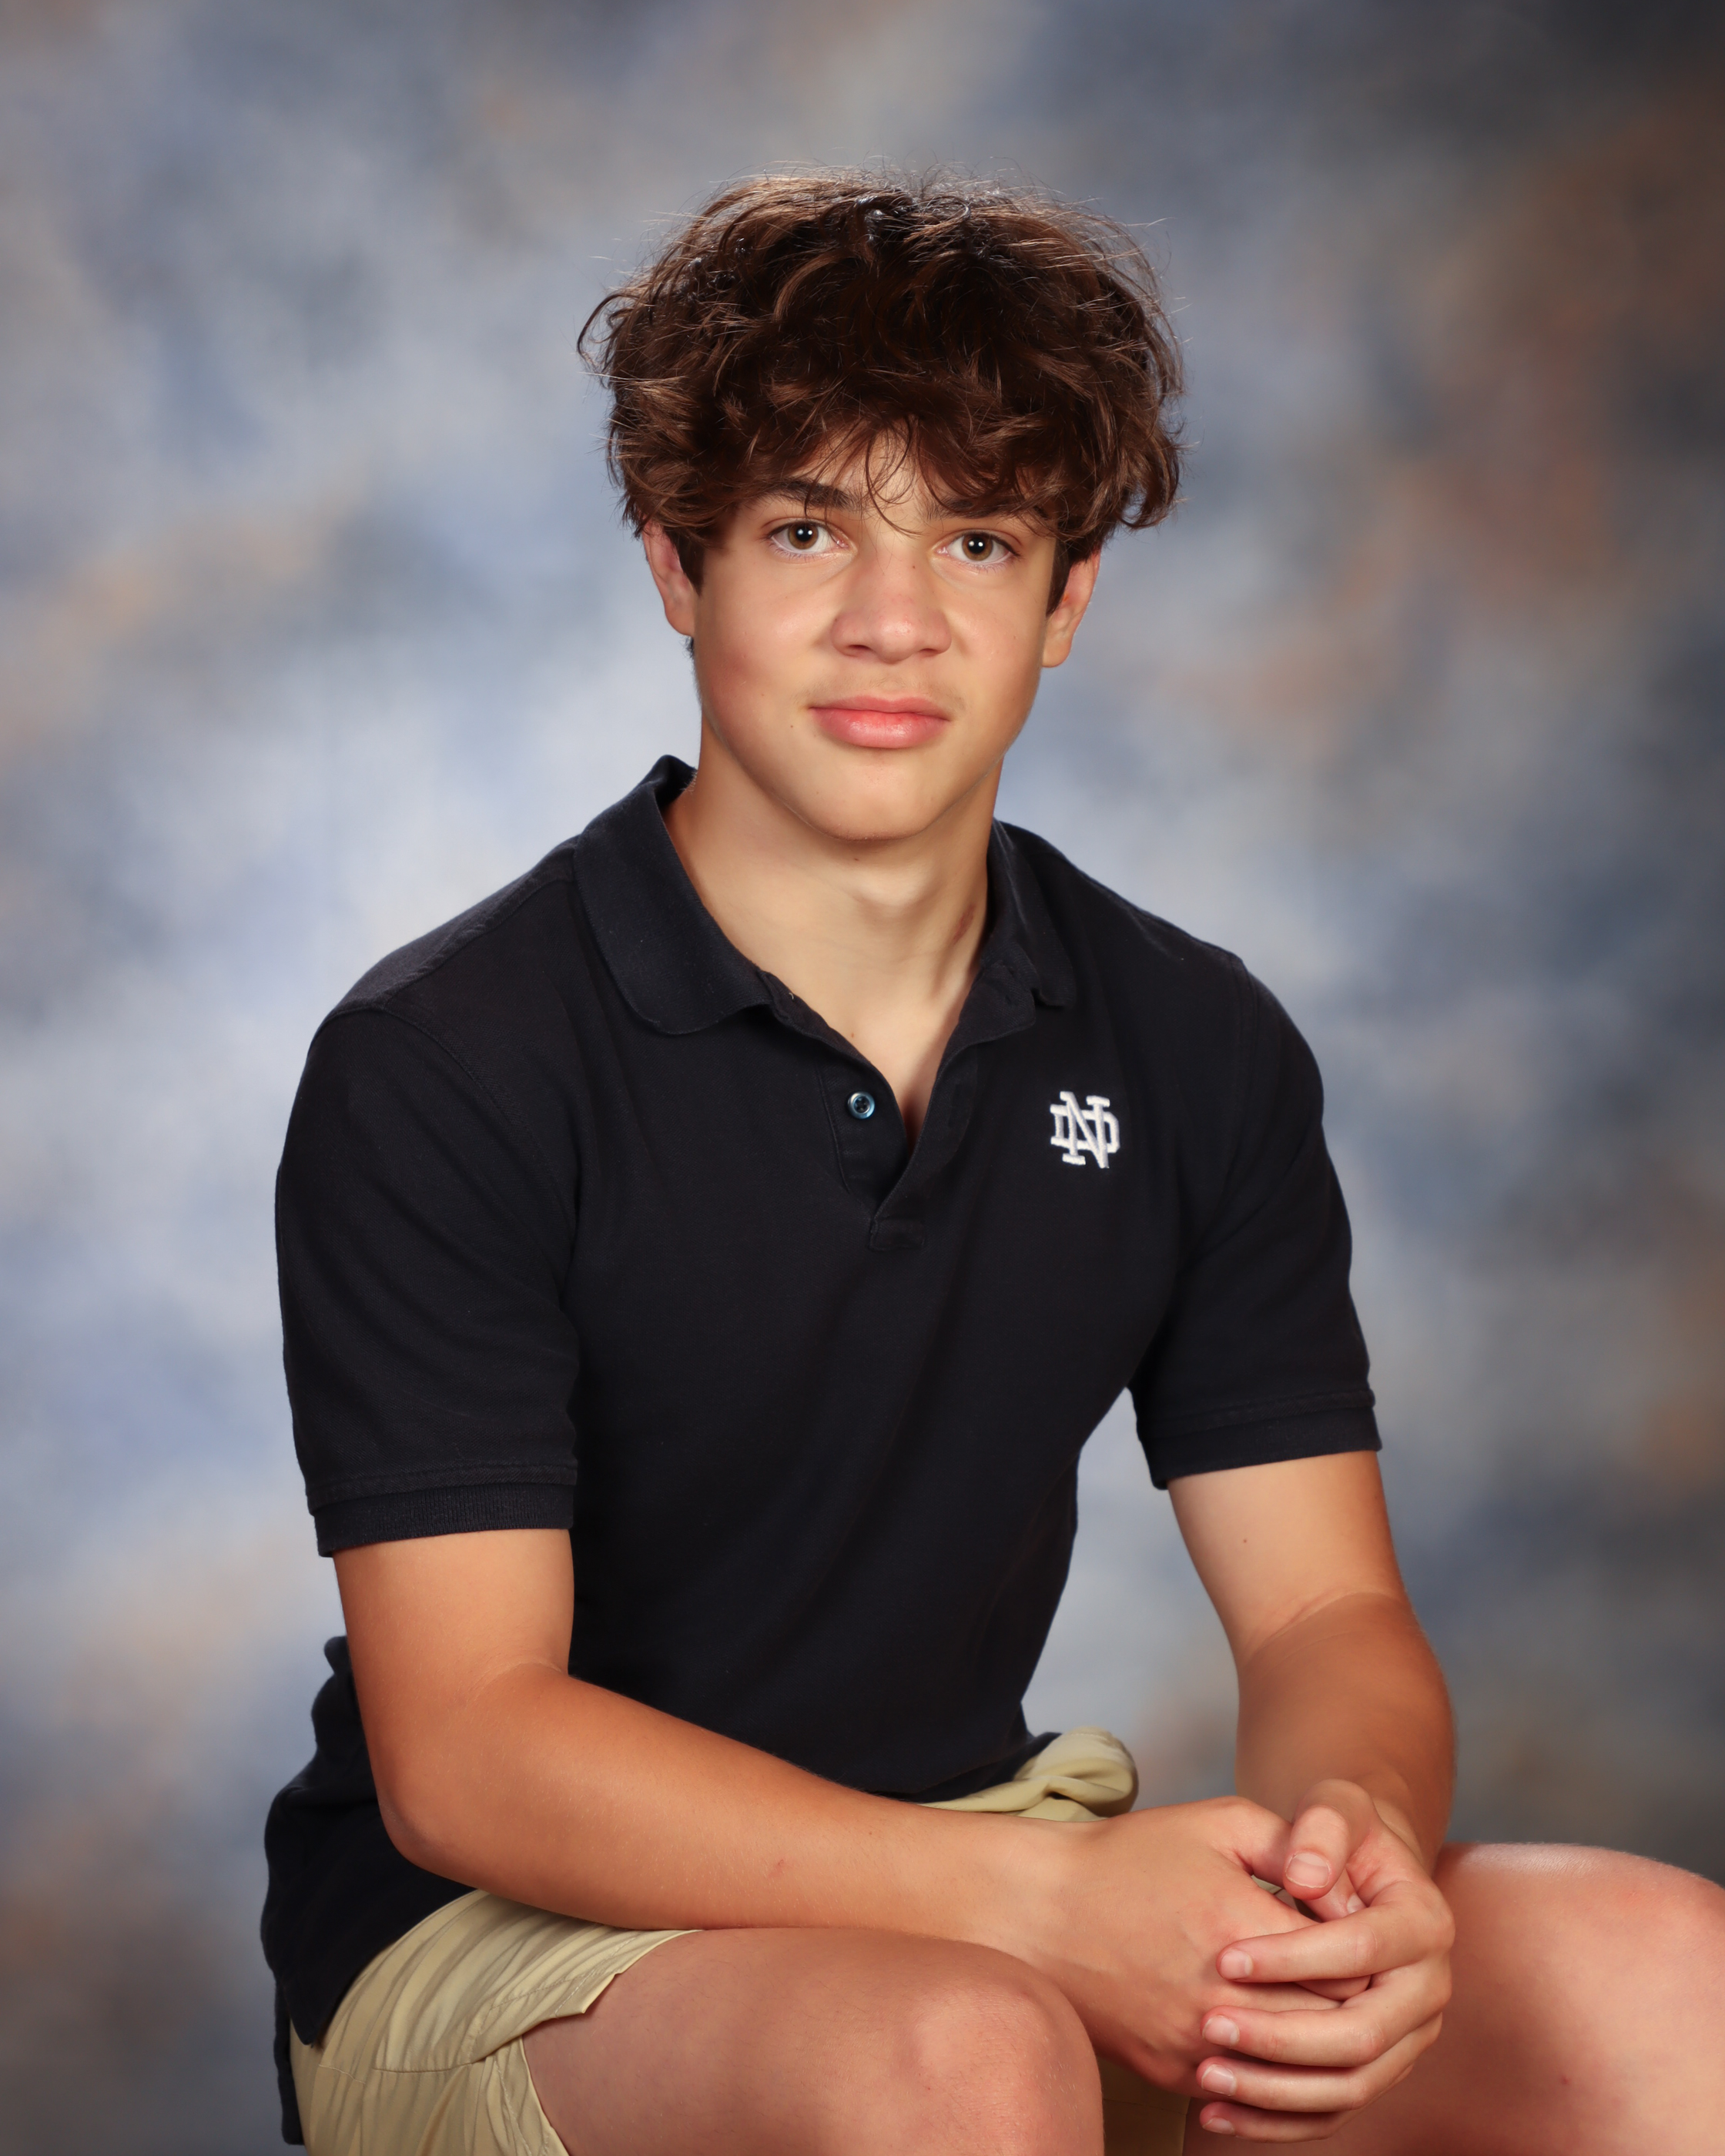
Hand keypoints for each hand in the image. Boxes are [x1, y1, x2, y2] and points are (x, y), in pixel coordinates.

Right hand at [999, 1796, 1345, 2093]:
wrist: (1041, 1915)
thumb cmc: (1130, 1860)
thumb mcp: (1216, 1824)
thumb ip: (1293, 1846)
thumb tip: (1350, 1891)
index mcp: (1239, 1926)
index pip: (1350, 1967)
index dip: (1368, 1954)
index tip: (1364, 1933)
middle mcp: (1221, 1997)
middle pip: (1333, 2027)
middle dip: (1356, 2002)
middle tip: (1365, 1975)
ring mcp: (1196, 2044)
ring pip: (1298, 2072)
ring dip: (1325, 2045)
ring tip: (1332, 2007)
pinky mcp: (1175, 2074)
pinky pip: (1252, 2094)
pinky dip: (1280, 2074)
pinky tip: (1288, 2038)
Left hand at [1192, 1779, 1453, 2139]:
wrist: (1362, 1867)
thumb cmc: (1342, 1833)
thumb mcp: (1336, 1806)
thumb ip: (1322, 1829)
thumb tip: (1306, 1876)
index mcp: (1425, 1924)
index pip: (1359, 1952)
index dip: (1292, 1957)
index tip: (1225, 1959)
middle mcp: (1428, 1991)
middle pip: (1361, 2034)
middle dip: (1282, 2036)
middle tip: (1211, 2026)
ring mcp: (1409, 2038)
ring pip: (1350, 2085)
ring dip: (1276, 2090)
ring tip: (1208, 2074)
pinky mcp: (1380, 2067)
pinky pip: (1334, 2109)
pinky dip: (1278, 2120)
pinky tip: (1218, 2113)